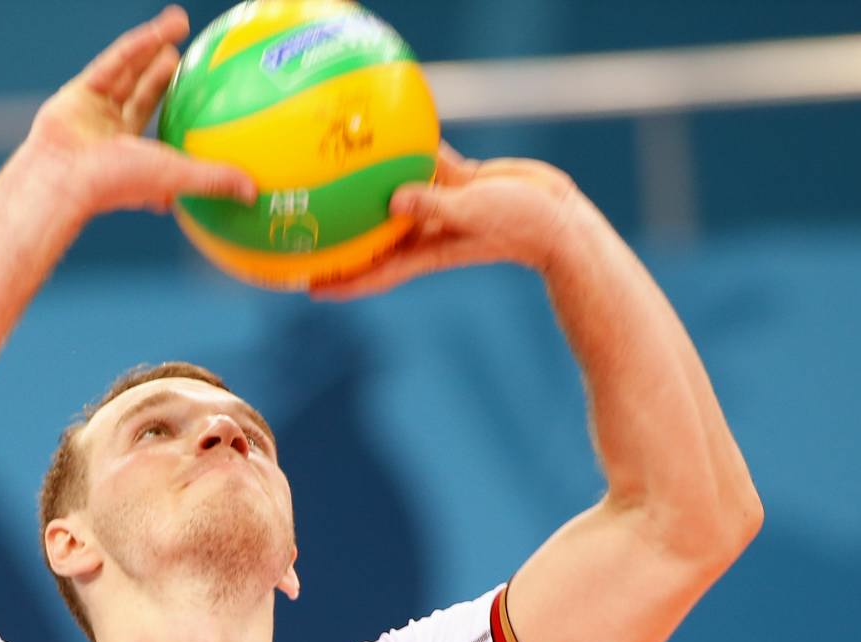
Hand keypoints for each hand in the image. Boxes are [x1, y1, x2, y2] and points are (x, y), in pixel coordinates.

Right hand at [21, 7, 257, 219]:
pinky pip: (113, 64)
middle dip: (163, 73)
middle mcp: (112, 134)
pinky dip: (136, 47)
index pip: (159, 132)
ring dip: (153, 48)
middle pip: (142, 94)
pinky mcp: (78, 93)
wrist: (64, 179)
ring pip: (127, 72)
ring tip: (178, 25)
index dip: (178, 111)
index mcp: (133, 157)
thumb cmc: (116, 185)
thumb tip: (254, 192)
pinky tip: (160, 31)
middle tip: (187, 55)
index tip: (201, 95)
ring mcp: (93, 112)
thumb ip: (213, 180)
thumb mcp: (175, 180)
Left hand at [310, 146, 589, 300]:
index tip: (306, 286)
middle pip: (374, 240)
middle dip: (343, 240)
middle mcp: (426, 231)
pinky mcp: (457, 183)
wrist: (555, 215)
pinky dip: (403, 157)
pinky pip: (421, 168)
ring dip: (367, 193)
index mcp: (425, 250)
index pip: (375, 273)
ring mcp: (440, 207)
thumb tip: (393, 198)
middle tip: (304, 233)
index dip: (342, 282)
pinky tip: (383, 136)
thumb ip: (433, 205)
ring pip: (393, 200)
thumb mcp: (473, 213)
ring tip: (332, 180)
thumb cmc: (517, 224)